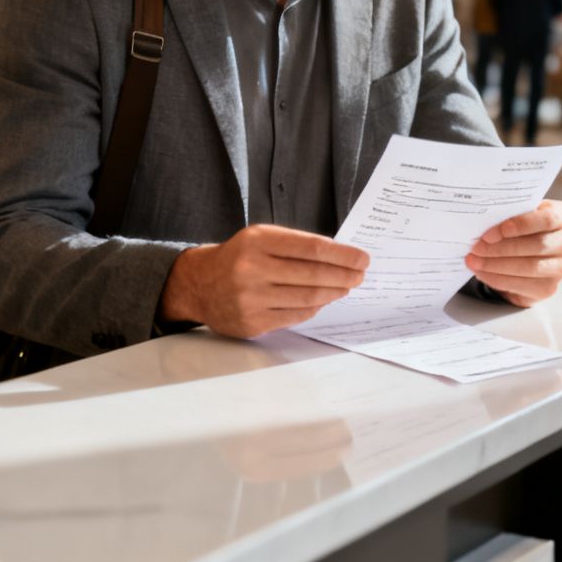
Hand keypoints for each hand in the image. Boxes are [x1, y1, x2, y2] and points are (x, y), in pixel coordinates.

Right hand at [159, 224, 368, 337]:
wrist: (198, 284)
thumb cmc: (240, 257)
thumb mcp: (262, 238)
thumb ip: (296, 245)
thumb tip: (341, 257)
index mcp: (258, 241)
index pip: (312, 248)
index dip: (343, 255)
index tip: (363, 258)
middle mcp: (252, 269)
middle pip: (313, 275)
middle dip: (344, 276)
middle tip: (361, 275)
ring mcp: (251, 299)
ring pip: (307, 298)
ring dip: (333, 293)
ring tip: (346, 287)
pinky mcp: (251, 323)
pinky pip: (295, 316)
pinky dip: (314, 308)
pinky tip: (323, 300)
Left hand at [466, 199, 561, 306]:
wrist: (525, 254)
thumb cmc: (521, 228)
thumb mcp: (519, 214)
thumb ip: (509, 213)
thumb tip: (483, 220)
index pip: (548, 219)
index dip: (520, 225)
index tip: (493, 232)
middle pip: (537, 245)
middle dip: (502, 247)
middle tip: (477, 247)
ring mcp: (561, 267)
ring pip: (529, 267)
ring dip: (496, 265)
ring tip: (474, 260)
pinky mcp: (548, 288)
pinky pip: (521, 284)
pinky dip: (496, 279)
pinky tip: (482, 272)